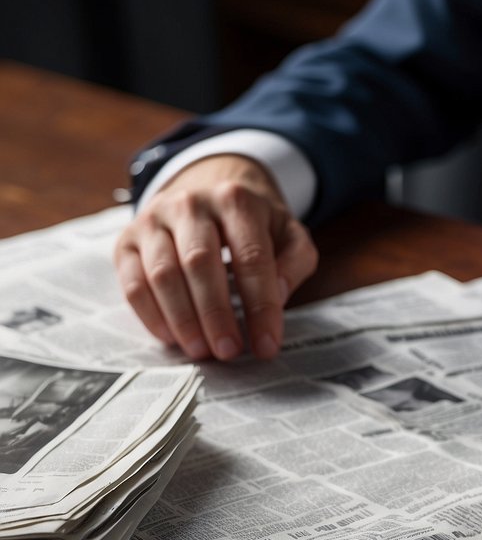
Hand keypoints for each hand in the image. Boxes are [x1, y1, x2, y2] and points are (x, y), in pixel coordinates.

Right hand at [113, 154, 317, 359]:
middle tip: (229, 351)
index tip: (267, 344)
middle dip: (216, 315)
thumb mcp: (288, 233)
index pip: (251, 258)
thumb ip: (295, 261)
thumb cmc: (252, 223)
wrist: (207, 187)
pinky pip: (132, 282)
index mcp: (235, 200)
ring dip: (183, 320)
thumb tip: (277, 295)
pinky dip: (151, 315)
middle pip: (200, 264)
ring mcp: (153, 220)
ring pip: (163, 274)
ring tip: (202, 350)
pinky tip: (172, 337)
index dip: (261, 306)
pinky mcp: (127, 240)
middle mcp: (190, 204)